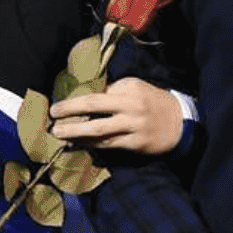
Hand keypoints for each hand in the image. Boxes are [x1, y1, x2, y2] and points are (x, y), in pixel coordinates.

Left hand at [49, 78, 183, 154]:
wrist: (180, 122)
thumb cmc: (151, 102)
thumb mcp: (135, 89)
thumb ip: (113, 92)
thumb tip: (84, 98)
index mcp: (128, 87)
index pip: (97, 92)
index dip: (75, 99)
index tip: (58, 105)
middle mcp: (131, 104)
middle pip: (94, 104)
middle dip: (70, 110)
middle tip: (53, 115)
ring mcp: (134, 125)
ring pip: (99, 129)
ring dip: (76, 132)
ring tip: (59, 134)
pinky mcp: (136, 143)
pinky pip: (108, 144)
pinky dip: (91, 144)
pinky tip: (78, 144)